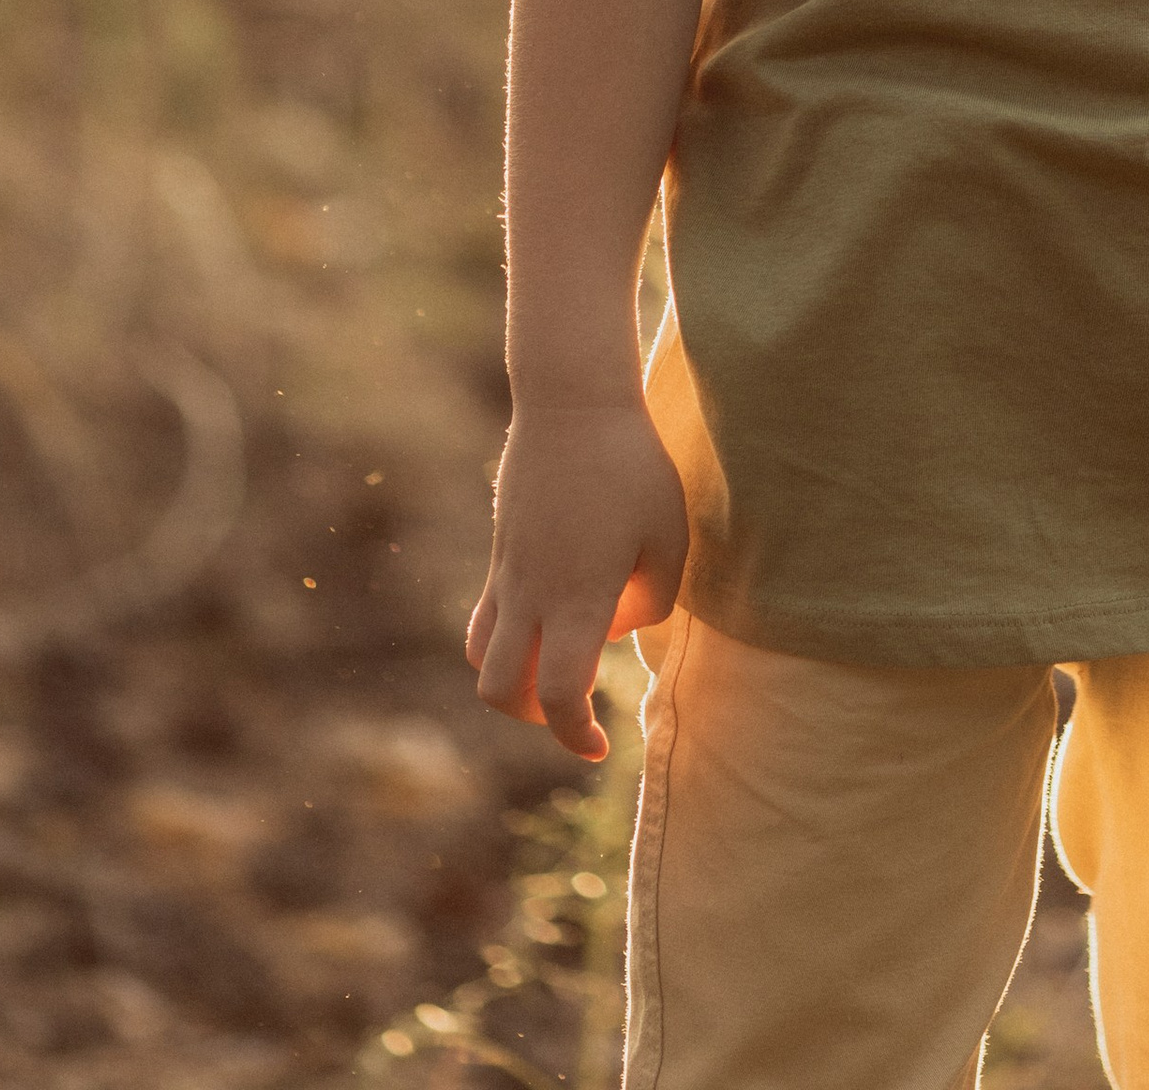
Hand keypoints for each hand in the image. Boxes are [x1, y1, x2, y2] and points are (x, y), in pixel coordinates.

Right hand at [465, 397, 691, 758]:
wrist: (572, 402)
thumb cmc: (633, 466)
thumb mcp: (669, 537)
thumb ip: (651, 603)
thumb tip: (613, 629)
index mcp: (577, 597)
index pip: (558, 694)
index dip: (574, 734)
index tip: (599, 745)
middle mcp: (531, 594)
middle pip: (498, 691)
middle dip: (533, 718)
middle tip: (576, 704)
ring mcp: (507, 571)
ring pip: (479, 657)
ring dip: (510, 680)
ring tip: (555, 665)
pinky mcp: (500, 549)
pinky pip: (485, 614)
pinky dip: (507, 637)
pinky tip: (551, 612)